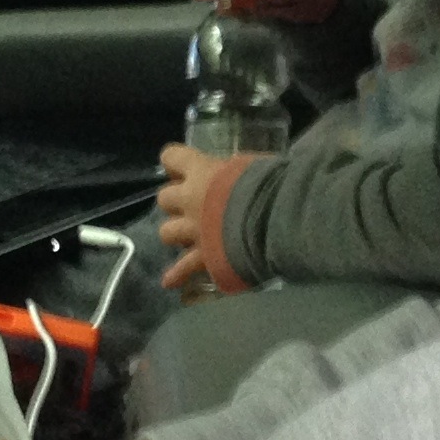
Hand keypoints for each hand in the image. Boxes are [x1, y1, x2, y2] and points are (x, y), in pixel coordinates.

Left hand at [156, 141, 258, 290]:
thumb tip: (239, 175)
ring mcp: (193, 230)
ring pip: (167, 233)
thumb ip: (236, 173)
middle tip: (194, 205)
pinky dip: (177, 275)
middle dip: (176, 202)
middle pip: (165, 198)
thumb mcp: (252, 166)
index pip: (172, 157)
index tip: (185, 168)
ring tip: (188, 237)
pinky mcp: (203, 256)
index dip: (175, 163)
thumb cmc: (269, 184)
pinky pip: (184, 268)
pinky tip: (169, 282)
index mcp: (201, 171)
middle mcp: (190, 200)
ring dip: (176, 234)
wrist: (274, 219)